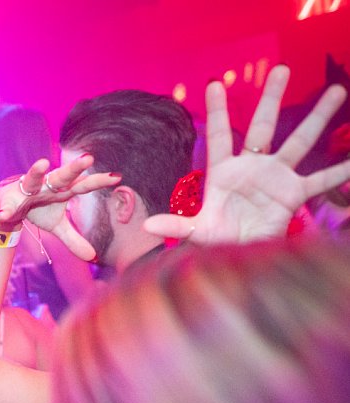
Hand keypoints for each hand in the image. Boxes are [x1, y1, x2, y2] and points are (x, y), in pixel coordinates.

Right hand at [0, 156, 121, 260]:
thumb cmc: (37, 209)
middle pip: (63, 175)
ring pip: (33, 178)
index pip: (83, 185)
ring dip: (36, 171)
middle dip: (74, 168)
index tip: (117, 176)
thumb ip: (74, 239)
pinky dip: (6, 209)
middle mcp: (47, 185)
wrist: (9, 206)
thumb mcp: (56, 226)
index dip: (99, 181)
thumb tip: (93, 257)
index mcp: (62, 191)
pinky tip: (4, 214)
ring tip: (43, 163)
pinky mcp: (10, 198)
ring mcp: (28, 189)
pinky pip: (9, 204)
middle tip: (89, 158)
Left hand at [145, 65, 349, 243]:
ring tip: (336, 91)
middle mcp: (251, 167)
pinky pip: (320, 180)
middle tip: (282, 69)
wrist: (240, 256)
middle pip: (263, 127)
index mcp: (223, 172)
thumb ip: (177, 225)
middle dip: (271, 99)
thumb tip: (149, 226)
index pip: (219, 136)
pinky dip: (339, 172)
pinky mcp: (293, 194)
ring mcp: (275, 177)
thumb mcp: (196, 232)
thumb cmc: (217, 240)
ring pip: (299, 142)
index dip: (217, 111)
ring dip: (317, 118)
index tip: (215, 83)